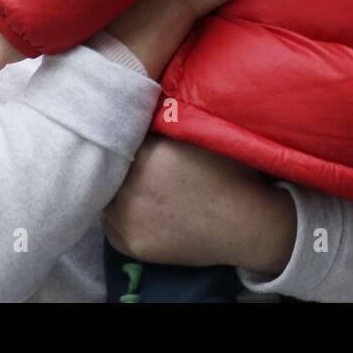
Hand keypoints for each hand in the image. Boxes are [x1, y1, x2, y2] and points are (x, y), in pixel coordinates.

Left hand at [102, 137, 297, 275]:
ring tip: (140, 189)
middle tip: (136, 166)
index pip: (119, 137)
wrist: (247, 225)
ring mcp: (126, 218)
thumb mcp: (199, 136)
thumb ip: (165, 122)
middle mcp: (130, 186)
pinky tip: (142, 213)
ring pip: (105, 197)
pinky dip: (120, 219)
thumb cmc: (230, 175)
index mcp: (147, 153)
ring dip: (116, 191)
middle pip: (109, 168)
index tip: (134, 138)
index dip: (126, 136)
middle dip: (120, 165)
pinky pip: (111, 226)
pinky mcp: (129, 244)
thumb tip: (139, 107)